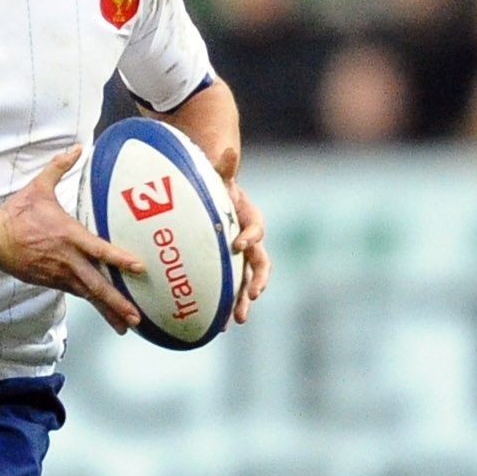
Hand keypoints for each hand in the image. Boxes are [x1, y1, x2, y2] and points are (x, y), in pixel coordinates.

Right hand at [0, 148, 143, 332]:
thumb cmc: (16, 214)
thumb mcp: (38, 188)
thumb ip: (60, 167)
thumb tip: (77, 146)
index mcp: (68, 236)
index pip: (98, 250)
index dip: (119, 259)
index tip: (138, 267)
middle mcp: (66, 260)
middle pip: (96, 285)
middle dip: (117, 302)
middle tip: (136, 316)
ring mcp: (58, 274)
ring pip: (88, 294)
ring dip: (108, 310)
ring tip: (127, 324)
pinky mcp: (51, 281)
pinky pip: (77, 293)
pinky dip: (93, 302)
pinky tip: (107, 313)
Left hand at [228, 177, 268, 323]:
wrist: (216, 200)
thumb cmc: (216, 188)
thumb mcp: (219, 178)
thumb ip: (224, 168)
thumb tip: (227, 149)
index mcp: (250, 221)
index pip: (256, 230)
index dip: (250, 237)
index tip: (238, 245)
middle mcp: (251, 243)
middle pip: (260, 265)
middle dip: (257, 282)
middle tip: (252, 297)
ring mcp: (241, 260)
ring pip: (248, 284)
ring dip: (243, 302)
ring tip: (237, 320)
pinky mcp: (230, 271)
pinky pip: (231, 291)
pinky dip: (226, 307)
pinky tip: (218, 326)